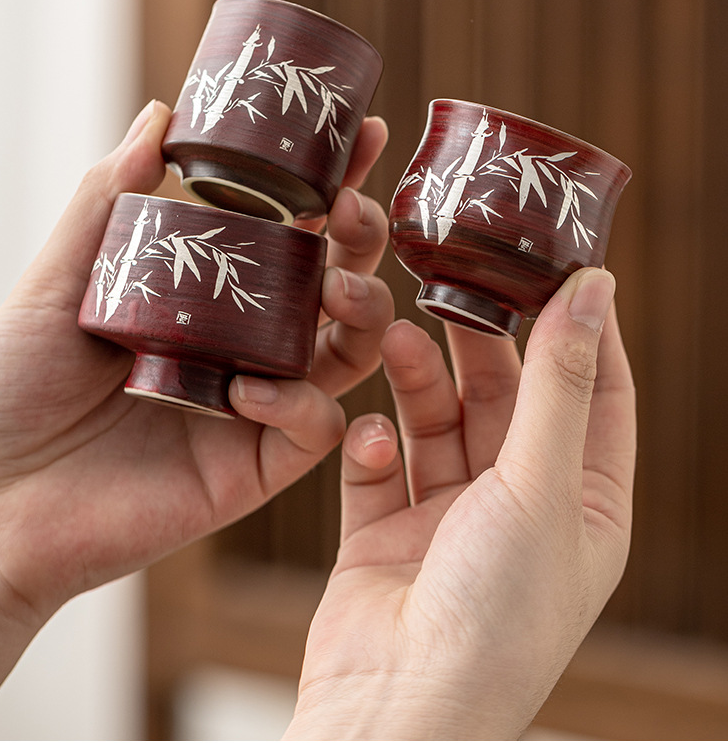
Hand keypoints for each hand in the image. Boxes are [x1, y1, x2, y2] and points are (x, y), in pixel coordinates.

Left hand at [0, 100, 391, 736]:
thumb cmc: (9, 384)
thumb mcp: (60, 277)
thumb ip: (110, 198)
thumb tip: (159, 115)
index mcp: (209, 296)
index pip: (290, 230)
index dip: (335, 184)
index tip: (366, 135)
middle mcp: (243, 345)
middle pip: (337, 285)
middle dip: (362, 242)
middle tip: (350, 211)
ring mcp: (253, 406)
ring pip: (349, 354)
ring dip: (362, 314)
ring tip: (336, 289)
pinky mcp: (251, 467)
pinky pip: (314, 430)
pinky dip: (300, 404)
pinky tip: (250, 392)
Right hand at [286, 268, 634, 740]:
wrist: (394, 713)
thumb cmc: (493, 619)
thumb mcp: (540, 487)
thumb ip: (558, 384)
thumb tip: (593, 290)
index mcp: (581, 505)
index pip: (596, 394)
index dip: (582, 330)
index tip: (558, 266)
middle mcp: (518, 508)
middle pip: (507, 398)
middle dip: (482, 344)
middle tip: (452, 286)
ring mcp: (449, 520)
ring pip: (438, 422)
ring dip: (419, 381)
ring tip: (398, 340)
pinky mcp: (384, 532)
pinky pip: (379, 466)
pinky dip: (372, 444)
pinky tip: (368, 436)